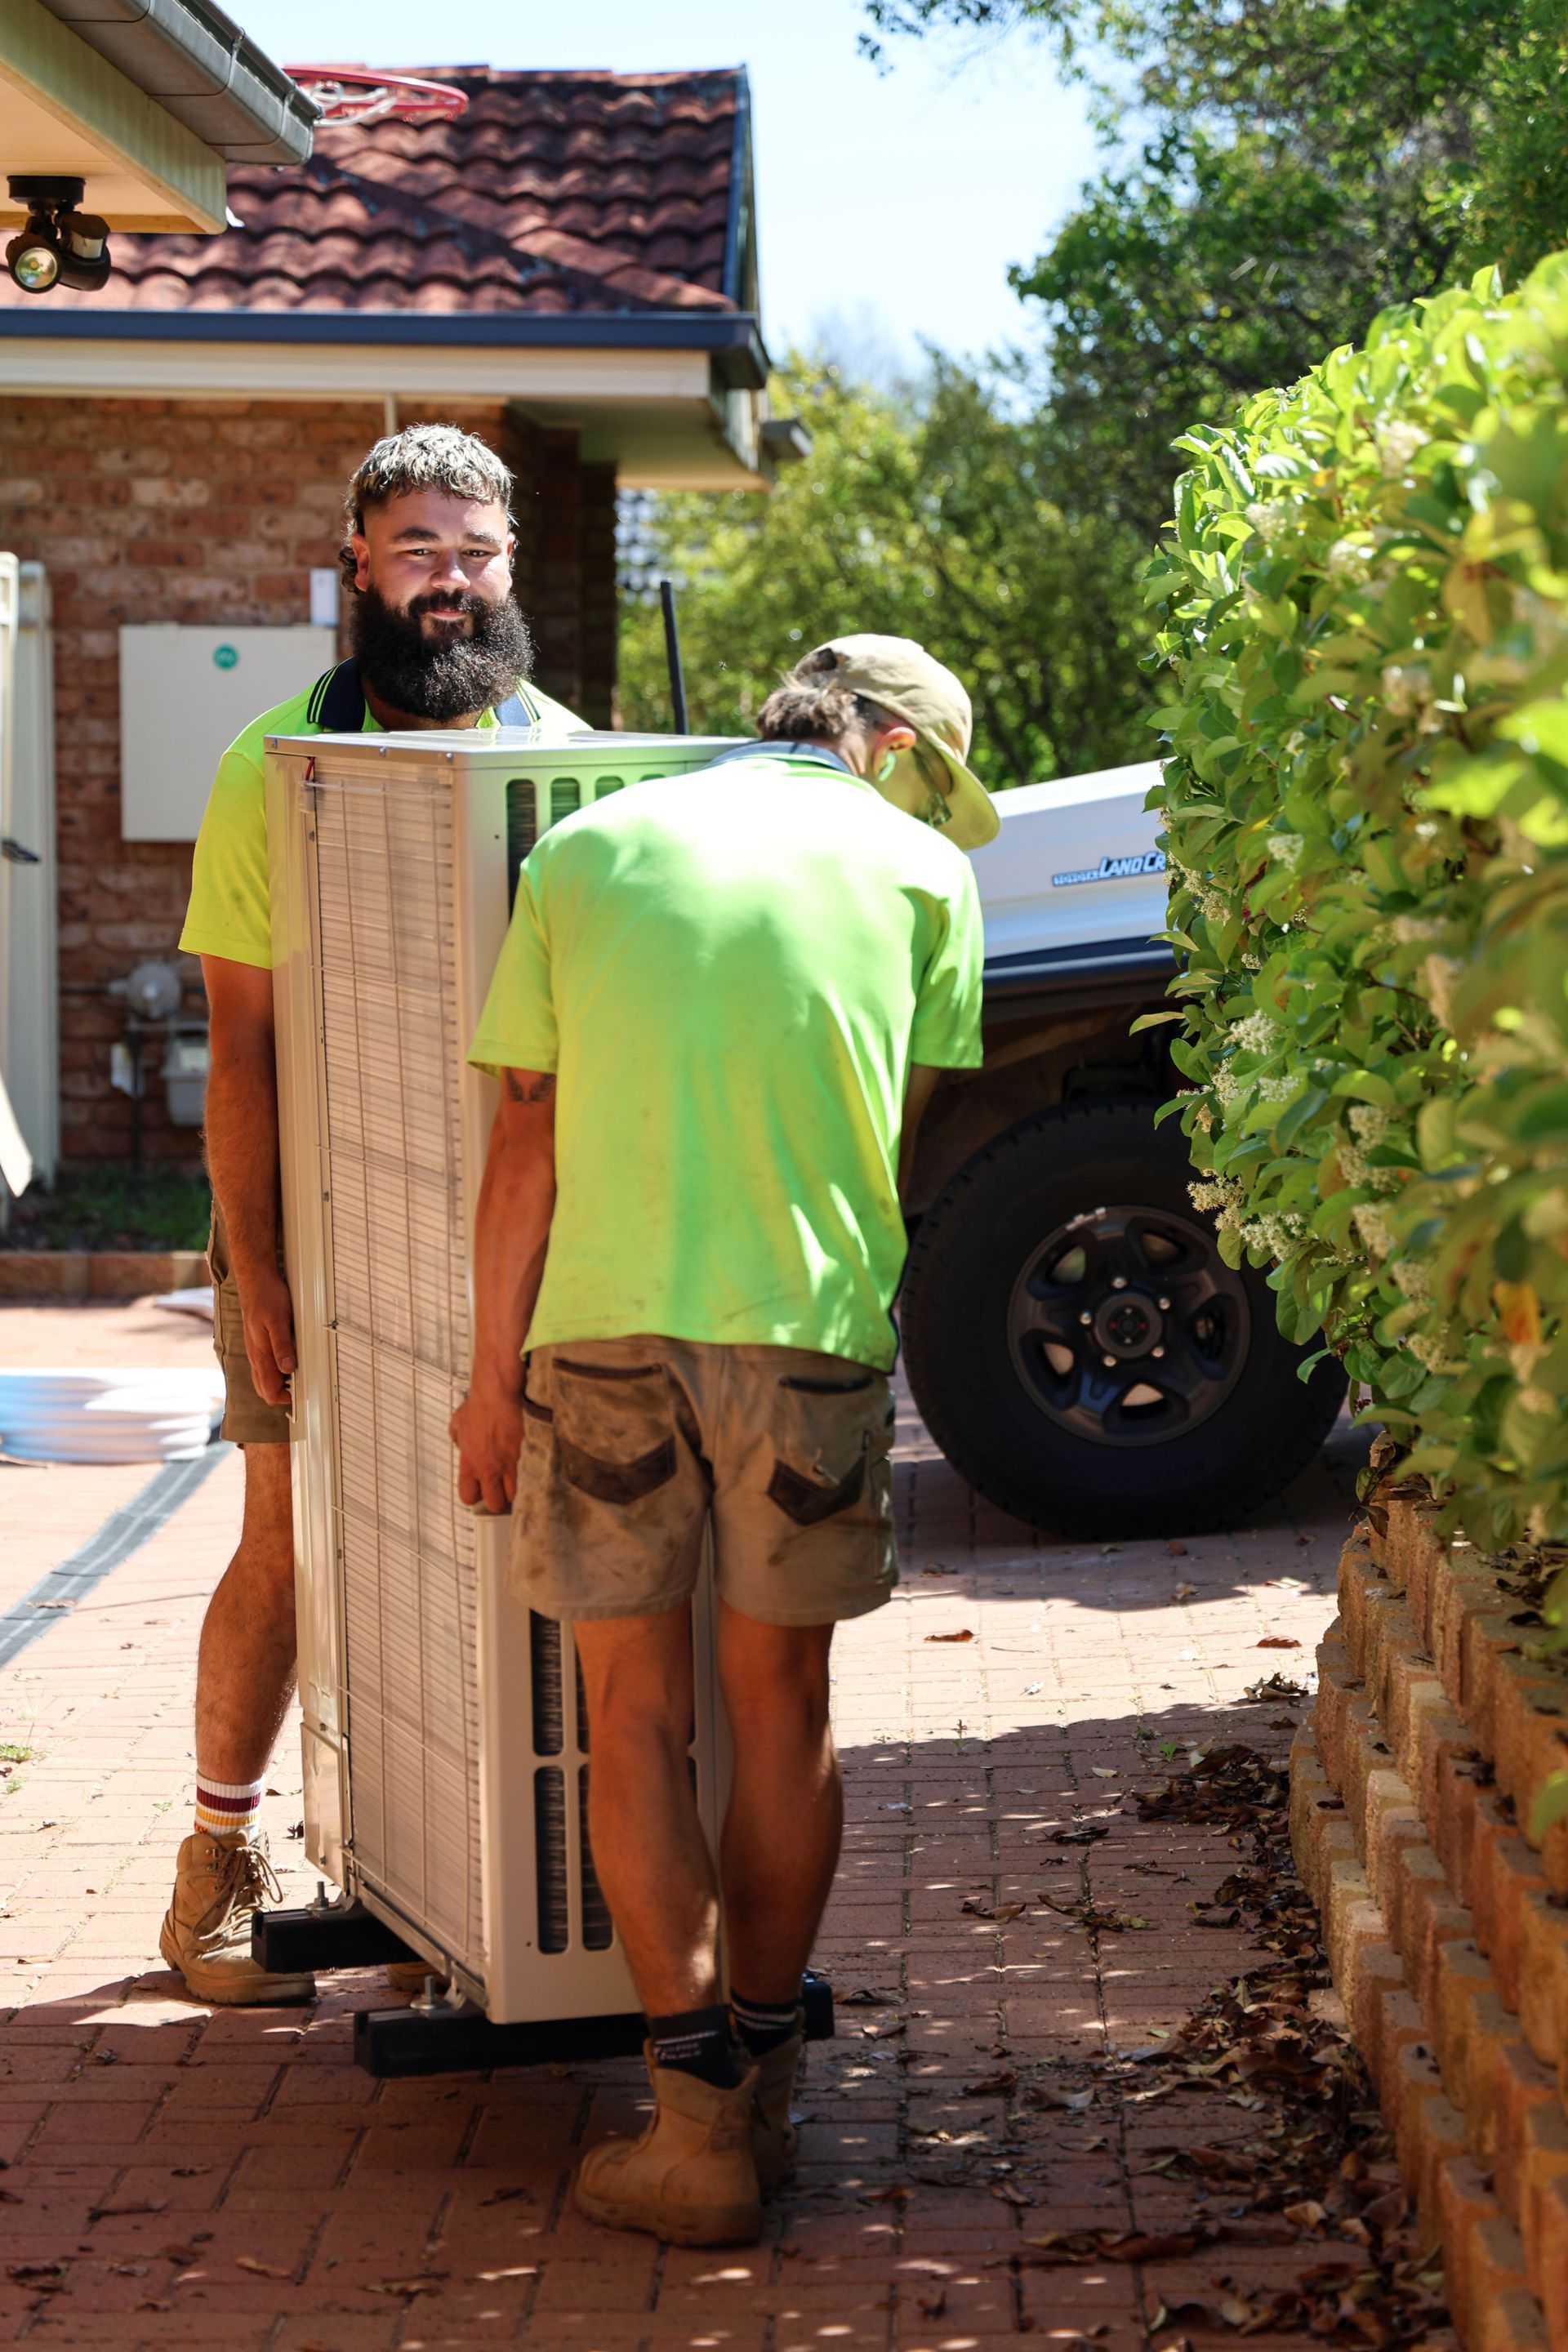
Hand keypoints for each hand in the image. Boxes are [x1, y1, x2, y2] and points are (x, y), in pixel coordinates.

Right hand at [235, 1264, 296, 1408]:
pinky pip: (262, 1365)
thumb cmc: (267, 1297)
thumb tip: (288, 1369)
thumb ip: (282, 1346)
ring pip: (262, 1377)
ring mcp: (255, 1349)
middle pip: (264, 1388)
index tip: (300, 1394)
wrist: (255, 1280)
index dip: (284, 1398)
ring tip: (296, 1376)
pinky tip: (285, 1362)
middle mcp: (255, 1355)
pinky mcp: (257, 1342)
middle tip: (300, 1387)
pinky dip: (273, 1371)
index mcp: (260, 1354)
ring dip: (277, 1383)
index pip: (268, 1390)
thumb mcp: (278, 1320)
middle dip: (281, 1394)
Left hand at [451, 1377, 525, 1514]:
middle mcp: (489, 1468)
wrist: (498, 1393)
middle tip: (499, 1489)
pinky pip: (529, 1476)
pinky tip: (528, 1468)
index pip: (468, 1497)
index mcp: (470, 1462)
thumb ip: (458, 1440)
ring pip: (515, 1494)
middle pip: (495, 1504)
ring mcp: (509, 1463)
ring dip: (515, 1490)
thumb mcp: (457, 1423)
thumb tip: (461, 1445)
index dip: (475, 1495)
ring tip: (514, 1480)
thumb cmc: (479, 1404)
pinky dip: (529, 1476)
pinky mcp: (526, 1454)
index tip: (480, 1489)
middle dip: (498, 1500)